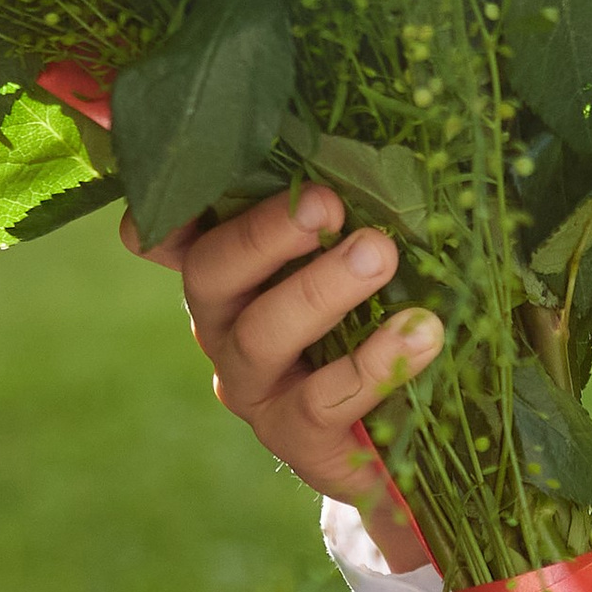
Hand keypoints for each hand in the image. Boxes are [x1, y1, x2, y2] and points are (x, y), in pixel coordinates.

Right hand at [123, 181, 440, 572]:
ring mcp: (253, 386)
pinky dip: (373, 363)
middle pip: (211, 272)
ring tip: (380, 254)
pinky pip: (319, 401)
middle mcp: (224, 325)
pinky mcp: (294, 438)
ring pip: (261, 335)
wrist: (407, 441)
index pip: (177, 235)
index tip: (196, 169)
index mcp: (233, 272)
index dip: (170, 207)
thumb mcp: (363, 261)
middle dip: (266, 232)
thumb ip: (349, 215)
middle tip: (327, 204)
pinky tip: (421, 333)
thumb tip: (381, 150)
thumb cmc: (380, 322)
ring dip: (320, 290)